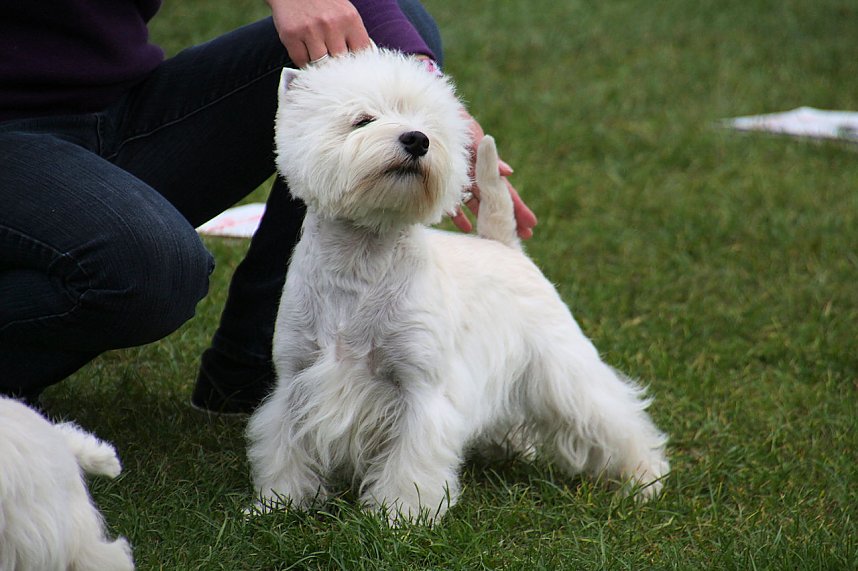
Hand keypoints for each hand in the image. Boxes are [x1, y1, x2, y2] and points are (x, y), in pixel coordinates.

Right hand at [267, 0, 371, 66]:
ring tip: (319, 56)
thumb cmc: (322, 2)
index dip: (357, 63)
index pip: (362, 53)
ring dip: (320, 65)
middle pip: (341, 63)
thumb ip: (354, 34)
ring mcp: (310, 30)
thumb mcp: (345, 12)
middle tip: (333, 61)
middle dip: (337, 65)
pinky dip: (304, 62)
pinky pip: (301, 62)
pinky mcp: (291, 35)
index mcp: (350, 19)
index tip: (352, 66)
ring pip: (321, 65)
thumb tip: (361, 60)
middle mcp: (331, 25)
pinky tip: (306, 52)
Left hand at [451, 110, 537, 238]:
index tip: (530, 223)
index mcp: (484, 165)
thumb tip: (508, 173)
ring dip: (486, 219)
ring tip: (496, 238)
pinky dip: (459, 215)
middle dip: (509, 218)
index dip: (517, 206)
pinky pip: (451, 203)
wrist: (428, 115)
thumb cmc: (453, 122)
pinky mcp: (441, 182)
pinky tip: (467, 228)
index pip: (504, 190)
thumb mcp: (471, 135)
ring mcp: (460, 180)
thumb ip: (485, 154)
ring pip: (476, 204)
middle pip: (494, 200)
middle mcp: (475, 174)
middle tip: (524, 236)